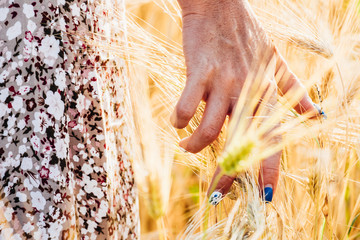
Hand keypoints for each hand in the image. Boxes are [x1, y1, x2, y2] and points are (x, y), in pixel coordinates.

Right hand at [172, 0, 322, 202]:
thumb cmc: (247, 35)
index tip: (266, 196)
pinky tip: (176, 123)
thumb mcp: (277, 62)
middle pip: (240, 142)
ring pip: (210, 127)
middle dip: (228, 172)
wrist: (220, 5)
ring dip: (195, 145)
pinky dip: (179, 121)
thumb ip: (296, 89)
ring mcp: (224, 81)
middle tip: (216, 192)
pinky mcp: (200, 71)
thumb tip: (317, 115)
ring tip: (185, 147)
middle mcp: (248, 90)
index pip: (272, 137)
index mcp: (267, 92)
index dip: (270, 169)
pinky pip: (187, 106)